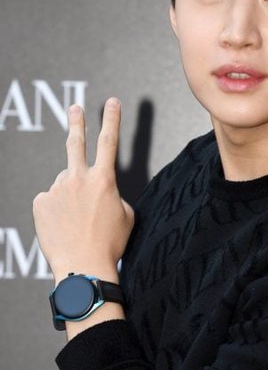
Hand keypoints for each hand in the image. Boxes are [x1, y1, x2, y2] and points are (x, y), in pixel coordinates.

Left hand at [33, 98, 134, 282]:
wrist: (83, 267)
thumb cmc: (109, 244)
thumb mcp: (126, 216)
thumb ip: (113, 196)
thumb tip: (100, 192)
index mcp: (104, 180)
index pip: (110, 141)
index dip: (112, 119)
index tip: (112, 102)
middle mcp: (78, 179)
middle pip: (76, 143)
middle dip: (77, 123)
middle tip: (75, 108)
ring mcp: (57, 190)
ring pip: (64, 184)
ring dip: (71, 196)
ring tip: (77, 222)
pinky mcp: (40, 202)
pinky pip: (50, 200)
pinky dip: (56, 210)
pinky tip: (63, 226)